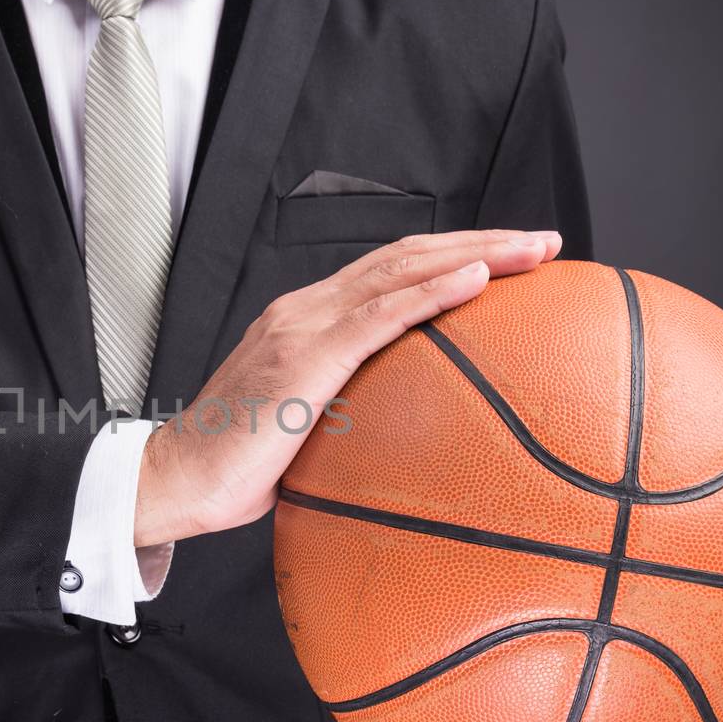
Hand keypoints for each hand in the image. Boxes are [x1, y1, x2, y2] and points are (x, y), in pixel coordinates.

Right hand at [133, 228, 562, 545]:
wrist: (179, 480)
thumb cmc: (234, 468)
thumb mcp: (304, 432)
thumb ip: (347, 417)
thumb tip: (399, 446)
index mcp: (305, 322)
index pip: (390, 273)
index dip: (451, 257)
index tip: (509, 260)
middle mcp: (305, 309)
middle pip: (407, 257)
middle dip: (482, 241)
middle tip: (543, 242)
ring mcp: (304, 327)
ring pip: (403, 271)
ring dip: (476, 253)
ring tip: (532, 249)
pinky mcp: (306, 357)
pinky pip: (382, 314)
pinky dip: (433, 290)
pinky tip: (477, 278)